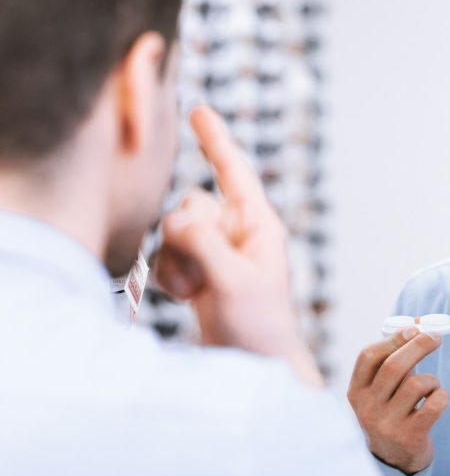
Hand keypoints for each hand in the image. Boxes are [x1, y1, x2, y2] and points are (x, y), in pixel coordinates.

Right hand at [152, 106, 322, 387]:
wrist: (253, 365)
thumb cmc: (258, 326)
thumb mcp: (233, 281)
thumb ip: (204, 243)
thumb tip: (176, 219)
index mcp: (258, 224)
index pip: (234, 171)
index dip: (215, 139)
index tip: (198, 110)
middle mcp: (236, 231)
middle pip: (190, 203)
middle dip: (185, 236)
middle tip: (201, 272)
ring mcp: (215, 250)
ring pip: (172, 231)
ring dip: (176, 262)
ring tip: (197, 292)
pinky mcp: (197, 270)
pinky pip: (165, 255)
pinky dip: (169, 276)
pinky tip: (187, 297)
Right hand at [347, 328, 447, 474]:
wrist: (393, 462)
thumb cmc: (391, 413)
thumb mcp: (380, 391)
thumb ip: (391, 362)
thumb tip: (418, 324)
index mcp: (356, 392)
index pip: (368, 356)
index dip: (393, 338)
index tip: (414, 327)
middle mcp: (367, 408)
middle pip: (394, 366)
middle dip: (419, 345)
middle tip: (436, 336)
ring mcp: (386, 424)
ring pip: (416, 384)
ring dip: (432, 379)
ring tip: (432, 387)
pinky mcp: (409, 437)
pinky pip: (433, 405)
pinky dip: (442, 396)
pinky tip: (438, 401)